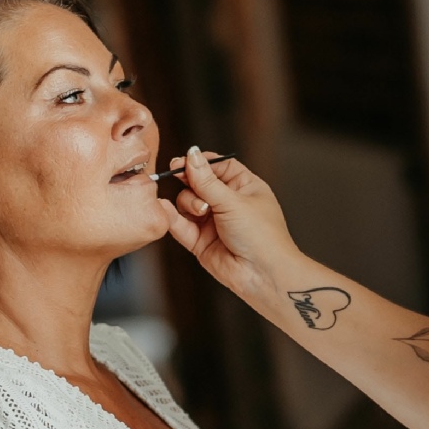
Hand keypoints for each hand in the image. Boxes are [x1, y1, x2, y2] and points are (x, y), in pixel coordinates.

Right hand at [158, 147, 300, 297]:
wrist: (263, 274)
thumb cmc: (262, 235)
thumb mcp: (234, 201)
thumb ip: (207, 180)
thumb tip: (191, 155)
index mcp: (245, 187)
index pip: (218, 166)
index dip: (201, 162)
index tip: (185, 159)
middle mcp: (228, 203)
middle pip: (198, 182)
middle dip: (189, 180)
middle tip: (178, 174)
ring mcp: (213, 222)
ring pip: (187, 203)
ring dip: (189, 202)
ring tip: (201, 210)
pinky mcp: (200, 241)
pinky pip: (181, 226)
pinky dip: (172, 217)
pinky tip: (165, 209)